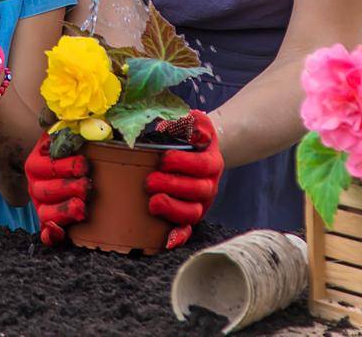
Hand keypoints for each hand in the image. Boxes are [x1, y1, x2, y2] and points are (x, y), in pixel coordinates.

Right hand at [25, 132, 89, 244]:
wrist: (74, 164)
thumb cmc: (77, 146)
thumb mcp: (72, 129)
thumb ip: (70, 121)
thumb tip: (65, 117)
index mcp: (38, 161)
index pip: (47, 166)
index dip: (66, 166)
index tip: (85, 164)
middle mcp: (35, 183)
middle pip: (45, 190)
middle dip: (68, 188)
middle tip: (87, 185)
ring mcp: (40, 204)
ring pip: (44, 213)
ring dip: (63, 211)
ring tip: (83, 207)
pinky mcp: (48, 222)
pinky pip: (44, 232)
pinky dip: (50, 236)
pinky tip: (59, 233)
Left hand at [145, 109, 223, 248]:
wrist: (201, 152)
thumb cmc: (191, 138)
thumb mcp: (196, 123)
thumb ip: (192, 121)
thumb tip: (175, 124)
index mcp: (211, 162)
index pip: (203, 165)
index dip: (184, 163)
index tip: (164, 158)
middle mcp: (209, 185)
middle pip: (198, 191)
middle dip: (173, 186)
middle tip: (150, 180)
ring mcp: (200, 203)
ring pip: (193, 213)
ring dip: (173, 209)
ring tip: (152, 202)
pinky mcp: (189, 217)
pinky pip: (187, 230)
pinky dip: (179, 236)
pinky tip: (166, 240)